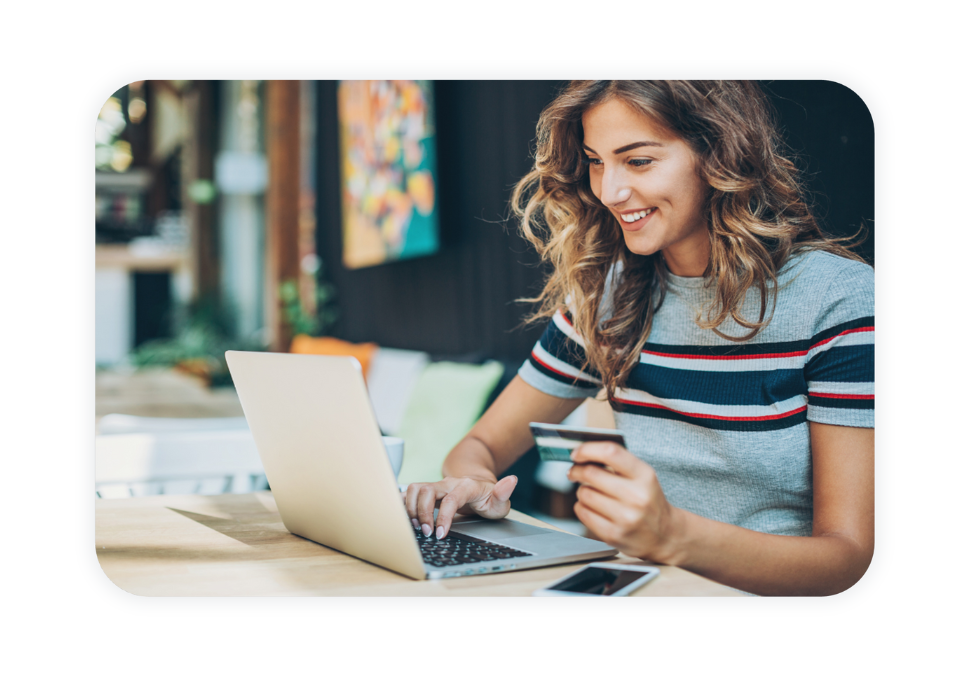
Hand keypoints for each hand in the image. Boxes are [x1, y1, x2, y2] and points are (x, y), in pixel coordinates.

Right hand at [403, 475, 518, 539]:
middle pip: (427, 490)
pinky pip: (410, 492)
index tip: (441, 535)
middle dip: (422, 513)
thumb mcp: (500, 501)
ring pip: (415, 488)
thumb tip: (512, 480)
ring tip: (416, 527)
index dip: (443, 517)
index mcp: (466, 487)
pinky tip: (404, 518)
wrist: (478, 487)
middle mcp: (448, 483)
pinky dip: (403, 503)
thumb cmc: (488, 498)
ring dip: (411, 508)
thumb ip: (504, 493)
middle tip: (427, 533)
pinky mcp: (427, 491)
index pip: (451, 499)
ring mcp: (436, 486)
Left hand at [568, 441, 677, 561]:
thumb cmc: (648, 500)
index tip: (577, 453)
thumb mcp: (643, 477)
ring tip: (591, 493)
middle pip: (591, 473)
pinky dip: (582, 507)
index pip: (611, 453)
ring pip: (584, 494)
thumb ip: (618, 462)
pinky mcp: (614, 534)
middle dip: (577, 470)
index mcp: (645, 476)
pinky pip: (583, 513)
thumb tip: (583, 453)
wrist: (665, 535)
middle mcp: (637, 496)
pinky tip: (591, 507)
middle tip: (574, 472)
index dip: (588, 450)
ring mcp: (625, 518)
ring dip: (582, 491)